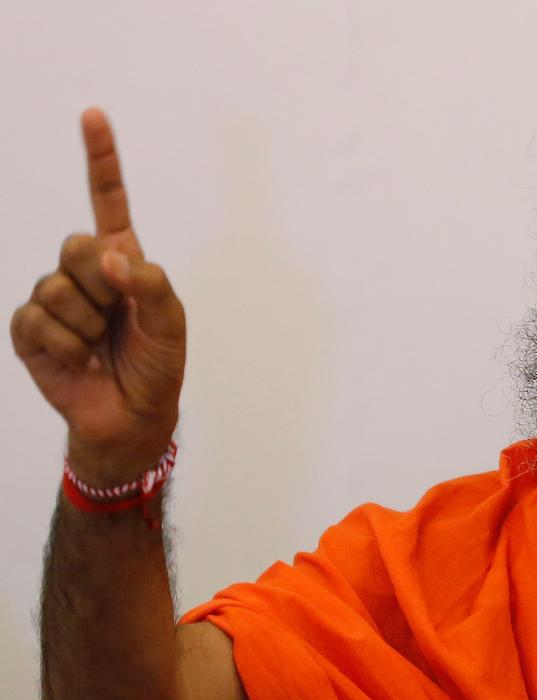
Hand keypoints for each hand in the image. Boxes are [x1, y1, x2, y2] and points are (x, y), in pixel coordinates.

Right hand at [11, 108, 186, 484]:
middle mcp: (84, 273)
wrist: (133, 415)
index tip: (93, 115)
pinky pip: (39, 320)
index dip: (101, 159)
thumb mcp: (172, 322)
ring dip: (89, 323)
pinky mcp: (31, 330)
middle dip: (103, 285)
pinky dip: (67, 344)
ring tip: (101, 344)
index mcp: (122, 260)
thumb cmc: (157, 365)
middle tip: (119, 318)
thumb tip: (109, 257)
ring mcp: (54, 299)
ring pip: (58, 287)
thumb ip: (151, 282)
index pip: (108, 201)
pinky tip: (79, 359)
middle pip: (77, 246)